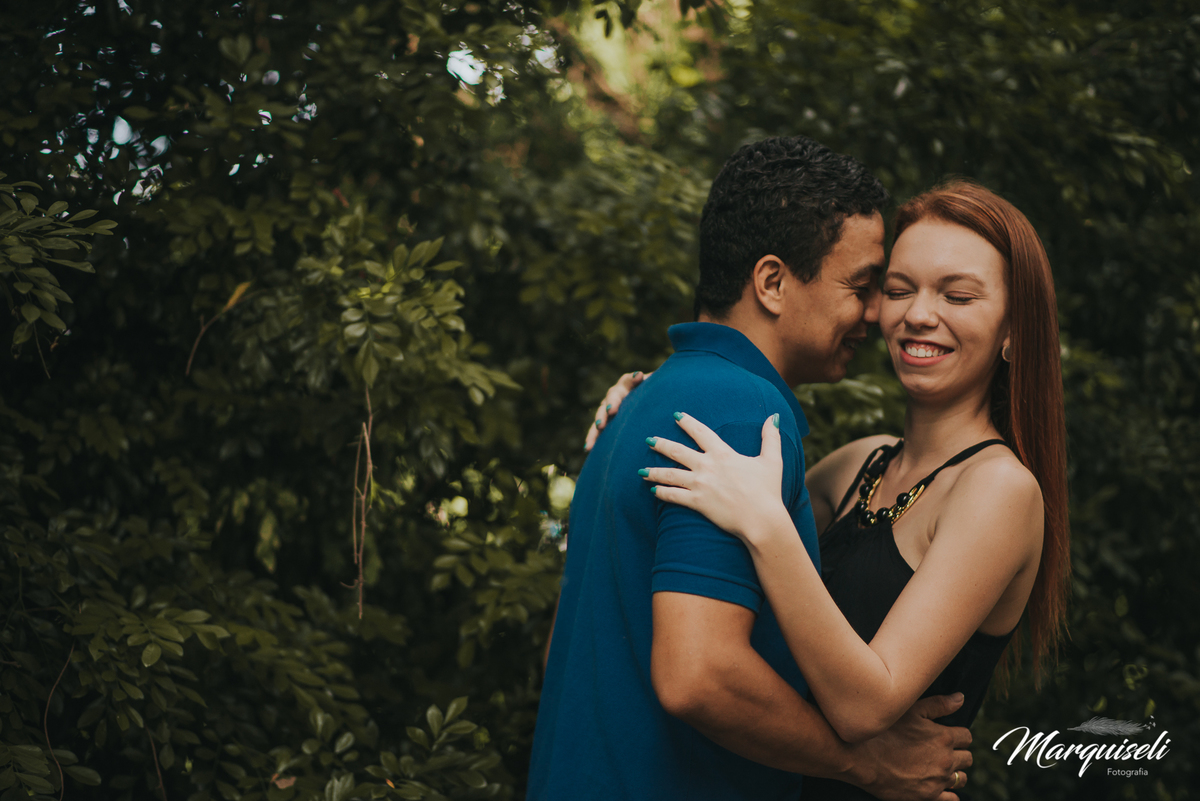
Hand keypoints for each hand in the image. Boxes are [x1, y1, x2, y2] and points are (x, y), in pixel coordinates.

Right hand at [584, 370, 651, 450]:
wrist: (644, 405)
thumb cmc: (651, 394)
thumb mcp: (653, 386)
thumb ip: (651, 382)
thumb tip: (639, 375)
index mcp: (627, 384)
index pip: (628, 380)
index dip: (632, 380)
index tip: (637, 378)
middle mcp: (615, 395)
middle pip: (611, 397)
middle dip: (611, 404)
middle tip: (611, 411)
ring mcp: (608, 408)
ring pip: (601, 414)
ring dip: (599, 422)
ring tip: (599, 429)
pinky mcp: (605, 423)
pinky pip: (597, 430)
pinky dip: (593, 438)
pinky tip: (588, 448)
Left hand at [643, 413, 787, 542]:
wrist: (761, 519)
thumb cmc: (768, 490)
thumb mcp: (772, 460)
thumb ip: (770, 437)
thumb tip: (773, 416)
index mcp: (723, 454)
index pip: (701, 432)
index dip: (687, 423)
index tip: (676, 416)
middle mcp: (707, 466)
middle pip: (677, 451)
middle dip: (661, 444)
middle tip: (648, 440)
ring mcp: (700, 485)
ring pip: (670, 475)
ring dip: (654, 471)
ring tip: (641, 470)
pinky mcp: (697, 503)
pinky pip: (673, 496)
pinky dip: (662, 493)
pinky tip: (652, 490)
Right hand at [850, 694, 972, 800]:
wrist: (861, 758)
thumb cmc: (883, 731)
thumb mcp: (910, 711)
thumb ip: (939, 705)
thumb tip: (960, 699)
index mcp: (944, 737)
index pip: (967, 737)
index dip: (957, 734)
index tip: (946, 735)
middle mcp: (945, 760)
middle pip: (967, 758)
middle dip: (958, 753)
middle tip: (941, 751)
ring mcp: (938, 780)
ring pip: (962, 778)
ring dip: (954, 772)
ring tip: (938, 767)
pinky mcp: (928, 796)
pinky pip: (952, 799)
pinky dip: (949, 793)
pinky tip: (938, 786)